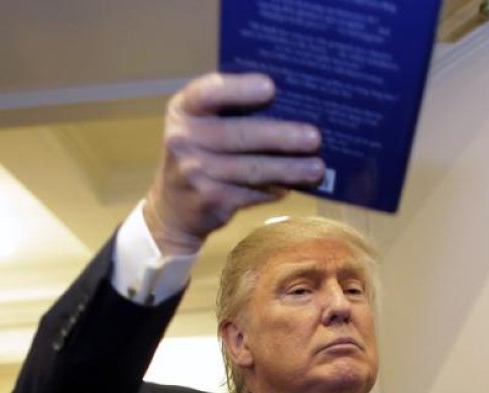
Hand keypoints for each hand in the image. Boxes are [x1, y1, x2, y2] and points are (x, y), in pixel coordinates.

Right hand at [144, 73, 325, 255]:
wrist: (172, 208)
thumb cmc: (198, 154)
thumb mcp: (201, 127)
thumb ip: (230, 113)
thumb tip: (290, 107)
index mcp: (184, 109)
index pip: (208, 93)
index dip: (239, 89)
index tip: (271, 88)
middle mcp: (183, 138)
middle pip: (238, 134)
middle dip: (280, 136)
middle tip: (314, 137)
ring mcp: (194, 172)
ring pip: (251, 169)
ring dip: (288, 169)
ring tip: (316, 167)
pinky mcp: (209, 200)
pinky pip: (251, 193)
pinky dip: (274, 190)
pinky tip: (292, 186)